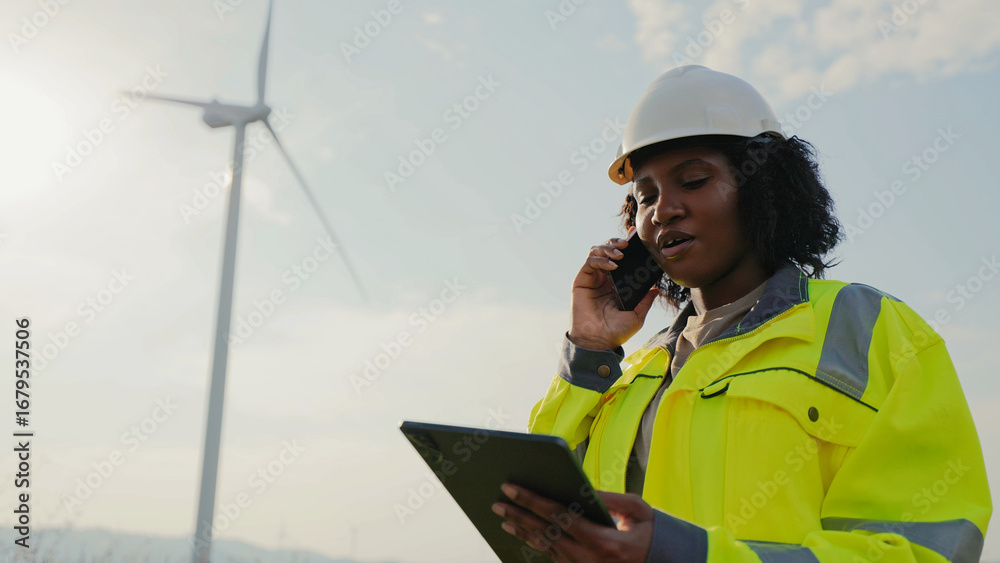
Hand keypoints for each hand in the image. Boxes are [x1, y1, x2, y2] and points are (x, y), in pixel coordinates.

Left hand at [492, 483, 654, 561]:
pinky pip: (553, 557)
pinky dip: (536, 543)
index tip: (511, 487)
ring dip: (523, 531)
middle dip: (518, 516)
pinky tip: (523, 533)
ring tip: (503, 518)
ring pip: (545, 548)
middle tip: (497, 503)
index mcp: (602, 541)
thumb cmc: (652, 535)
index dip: (531, 500)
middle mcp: (588, 559)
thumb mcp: (638, 511)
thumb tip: (582, 487)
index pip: (558, 516)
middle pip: (544, 533)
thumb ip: (609, 498)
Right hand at [569, 235, 659, 350]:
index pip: (622, 258)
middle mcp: (604, 278)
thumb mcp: (637, 315)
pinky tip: (613, 264)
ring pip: (597, 251)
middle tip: (628, 243)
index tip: (636, 237)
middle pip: (608, 249)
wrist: (598, 342)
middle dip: (617, 242)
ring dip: (608, 247)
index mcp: (616, 283)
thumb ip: (646, 300)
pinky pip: (590, 261)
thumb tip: (657, 288)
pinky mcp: (582, 280)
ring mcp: (592, 278)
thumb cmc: (616, 332)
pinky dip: (601, 259)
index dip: (627, 245)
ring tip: (621, 253)